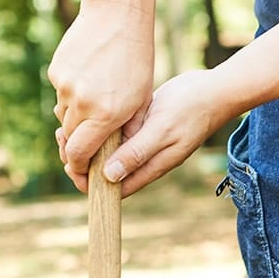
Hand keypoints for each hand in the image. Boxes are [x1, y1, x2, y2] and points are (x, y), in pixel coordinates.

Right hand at [48, 1, 154, 185]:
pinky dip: (72, 94)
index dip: (78, 166)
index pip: (79, 154)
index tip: (81, 169)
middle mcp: (81, 103)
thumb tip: (114, 159)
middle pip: (69, 138)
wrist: (117, 15)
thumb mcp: (141, 100)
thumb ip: (126, 131)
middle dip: (77, 143)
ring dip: (76, 117)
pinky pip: (61, 93)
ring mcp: (65, 86)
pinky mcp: (57, 71)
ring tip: (96, 101)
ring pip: (64, 115)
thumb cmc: (137, 60)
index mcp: (105, 115)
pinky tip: (89, 79)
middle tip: (89, 141)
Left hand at [63, 68, 238, 197]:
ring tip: (65, 125)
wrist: (216, 89)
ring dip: (88, 142)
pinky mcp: (144, 127)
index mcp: (150, 167)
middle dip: (82, 159)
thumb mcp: (161, 130)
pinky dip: (100, 128)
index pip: (114, 188)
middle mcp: (146, 159)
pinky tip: (86, 113)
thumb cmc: (191, 109)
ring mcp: (146, 143)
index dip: (89, 182)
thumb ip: (136, 153)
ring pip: (110, 151)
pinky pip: (117, 134)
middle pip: (108, 171)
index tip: (69, 165)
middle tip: (62, 137)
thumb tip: (109, 177)